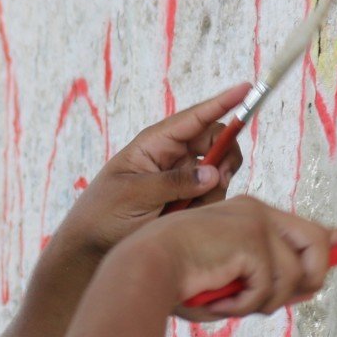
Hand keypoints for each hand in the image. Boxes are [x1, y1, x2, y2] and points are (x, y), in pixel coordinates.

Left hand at [50, 84, 251, 259]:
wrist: (90, 247)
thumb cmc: (103, 212)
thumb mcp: (134, 195)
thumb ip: (174, 183)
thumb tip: (214, 172)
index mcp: (155, 143)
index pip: (195, 117)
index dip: (222, 102)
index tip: (246, 89)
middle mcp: (173, 156)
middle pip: (217, 142)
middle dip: (224, 158)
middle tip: (218, 179)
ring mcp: (182, 179)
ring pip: (219, 174)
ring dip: (210, 193)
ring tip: (178, 211)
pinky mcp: (188, 201)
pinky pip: (212, 198)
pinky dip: (205, 209)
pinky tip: (180, 219)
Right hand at [138, 196, 335, 320]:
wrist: (143, 270)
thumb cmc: (176, 281)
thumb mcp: (230, 284)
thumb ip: (269, 282)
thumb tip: (312, 287)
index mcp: (250, 217)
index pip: (305, 226)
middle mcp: (257, 212)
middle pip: (319, 243)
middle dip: (310, 278)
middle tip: (271, 299)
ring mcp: (258, 222)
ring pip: (295, 275)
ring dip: (262, 301)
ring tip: (227, 301)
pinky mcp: (254, 238)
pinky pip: (271, 287)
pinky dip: (245, 305)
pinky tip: (219, 300)